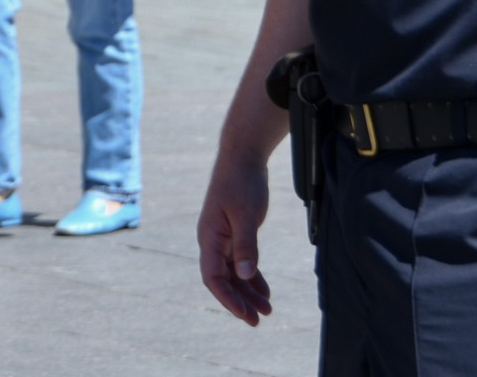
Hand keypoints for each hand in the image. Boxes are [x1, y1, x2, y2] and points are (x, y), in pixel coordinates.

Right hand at [198, 154, 274, 325]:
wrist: (242, 156)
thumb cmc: (242, 182)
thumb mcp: (246, 214)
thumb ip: (246, 246)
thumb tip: (246, 276)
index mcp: (209, 237)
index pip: (213, 277)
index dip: (228, 299)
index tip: (246, 315)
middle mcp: (212, 240)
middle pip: (223, 280)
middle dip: (239, 301)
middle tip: (258, 321)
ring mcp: (223, 237)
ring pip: (233, 273)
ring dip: (247, 292)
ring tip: (267, 310)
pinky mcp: (234, 232)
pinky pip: (240, 261)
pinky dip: (252, 276)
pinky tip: (264, 290)